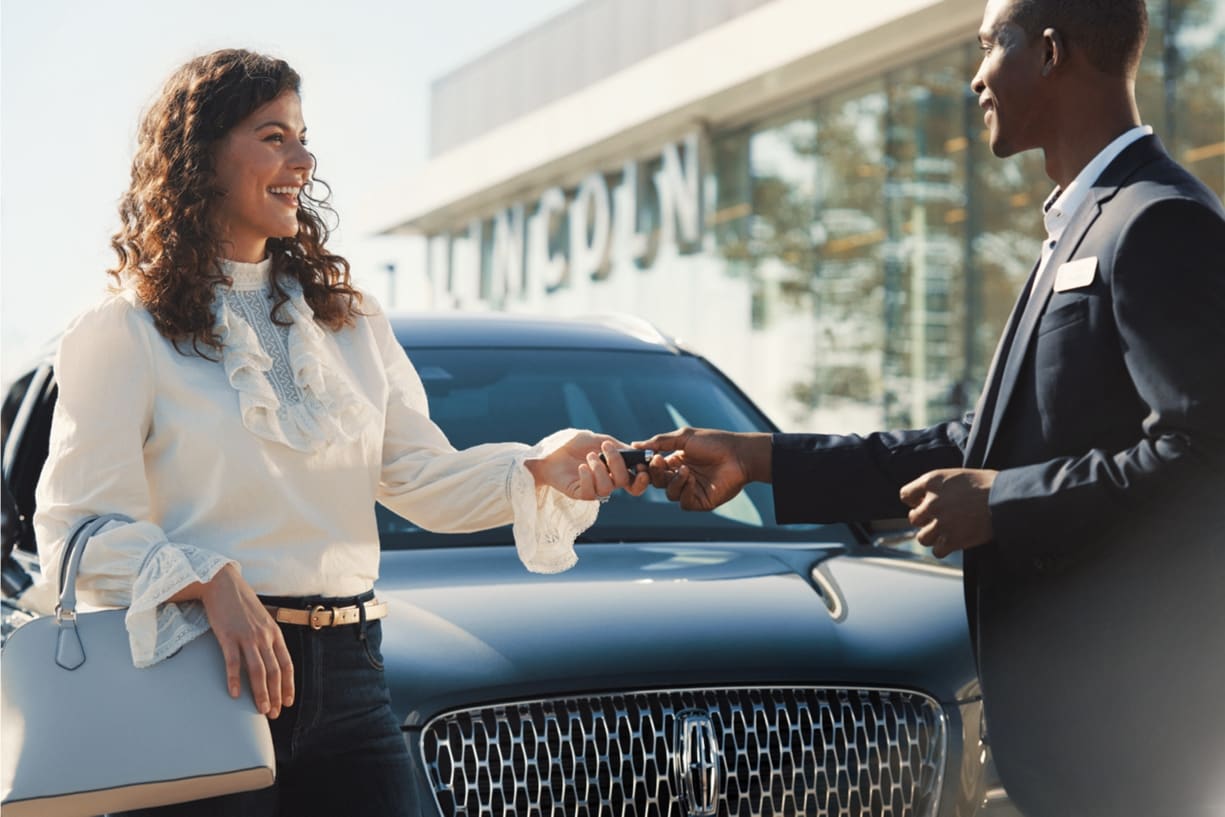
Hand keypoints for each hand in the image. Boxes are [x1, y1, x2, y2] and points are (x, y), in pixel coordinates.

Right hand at [179, 564, 294, 718]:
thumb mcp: (262, 618)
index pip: (287, 664)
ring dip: (260, 693)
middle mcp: (264, 636)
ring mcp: (247, 636)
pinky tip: (235, 694)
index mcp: (274, 633)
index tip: (287, 701)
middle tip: (274, 713)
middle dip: (276, 695)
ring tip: (261, 710)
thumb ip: (267, 637)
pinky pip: (233, 662)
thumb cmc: (241, 603)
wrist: (222, 583)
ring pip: (258, 670)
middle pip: (274, 671)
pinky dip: (235, 679)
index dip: (288, 685)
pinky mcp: (228, 636)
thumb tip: (270, 658)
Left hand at [527, 432, 650, 499]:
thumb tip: (637, 452)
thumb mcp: (598, 439)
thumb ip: (617, 447)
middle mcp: (607, 481)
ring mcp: (593, 489)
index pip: (635, 481)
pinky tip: (581, 466)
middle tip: (606, 447)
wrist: (549, 451)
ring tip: (588, 456)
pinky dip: (588, 477)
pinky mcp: (579, 494)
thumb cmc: (573, 444)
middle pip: (624, 481)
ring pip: (607, 488)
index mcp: (614, 469)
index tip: (640, 466)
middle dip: (617, 463)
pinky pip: (590, 492)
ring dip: (599, 469)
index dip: (642, 479)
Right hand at [632, 427, 770, 510]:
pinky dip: (685, 491)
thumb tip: (635, 444)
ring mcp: (691, 489)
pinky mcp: (701, 501)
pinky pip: (683, 502)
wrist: (739, 455)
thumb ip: (659, 442)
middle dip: (654, 474)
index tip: (641, 462)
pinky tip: (692, 480)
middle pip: (658, 482)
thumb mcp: (684, 438)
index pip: (654, 468)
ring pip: (669, 493)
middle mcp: (682, 476)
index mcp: (676, 461)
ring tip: (686, 470)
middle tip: (657, 463)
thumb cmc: (714, 442)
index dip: (647, 466)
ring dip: (674, 481)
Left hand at [898, 468, 997, 557]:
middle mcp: (932, 502)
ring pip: (923, 538)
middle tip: (941, 518)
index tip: (924, 503)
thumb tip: (924, 498)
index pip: (905, 495)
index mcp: (931, 481)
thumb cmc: (987, 484)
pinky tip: (953, 542)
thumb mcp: (957, 475)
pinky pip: (938, 551)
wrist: (1007, 498)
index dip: (915, 500)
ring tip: (946, 532)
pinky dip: (944, 549)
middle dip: (926, 519)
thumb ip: (938, 486)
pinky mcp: (954, 540)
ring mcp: (941, 522)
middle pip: (914, 518)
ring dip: (933, 536)